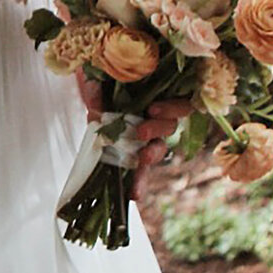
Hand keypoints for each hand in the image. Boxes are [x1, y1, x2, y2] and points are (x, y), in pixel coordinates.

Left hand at [73, 76, 188, 190]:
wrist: (92, 91)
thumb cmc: (104, 79)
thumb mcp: (100, 77)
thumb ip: (99, 85)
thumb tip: (95, 97)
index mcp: (159, 93)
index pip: (180, 104)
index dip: (171, 108)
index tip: (152, 109)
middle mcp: (157, 116)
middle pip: (169, 126)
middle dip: (156, 130)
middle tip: (140, 133)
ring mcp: (146, 135)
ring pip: (159, 148)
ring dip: (151, 157)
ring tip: (141, 162)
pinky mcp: (133, 152)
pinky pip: (141, 169)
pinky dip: (138, 182)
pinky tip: (133, 194)